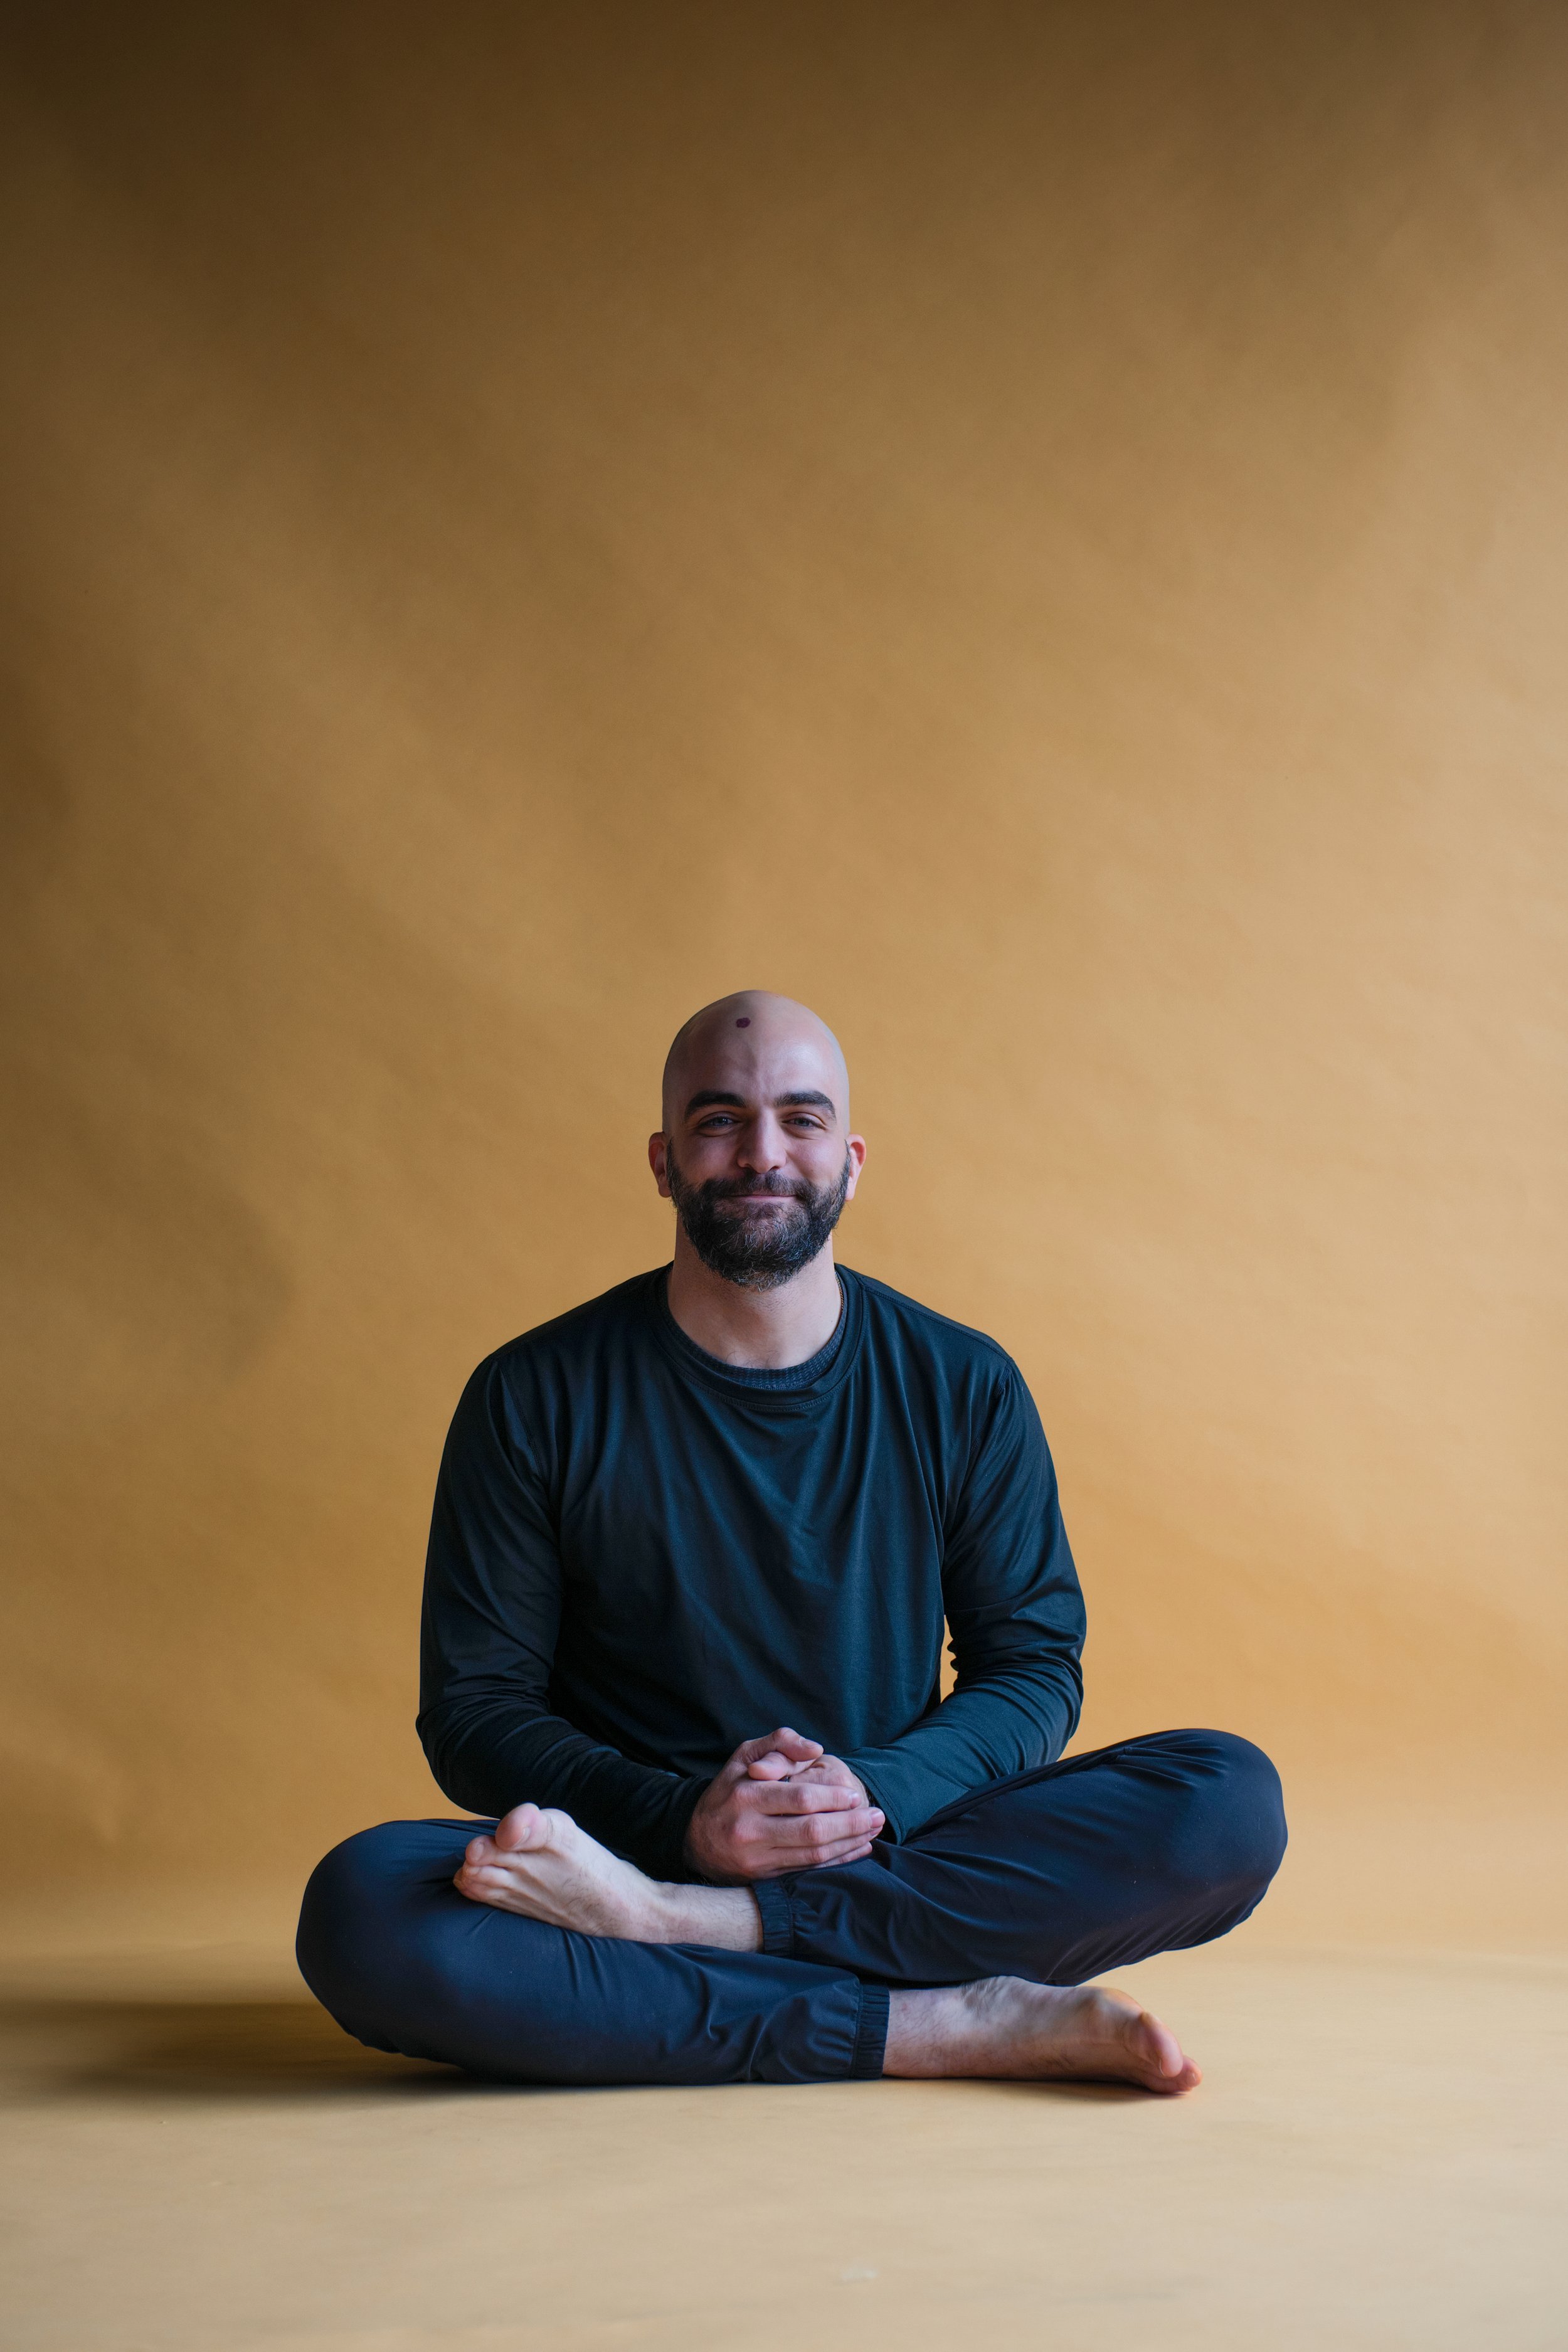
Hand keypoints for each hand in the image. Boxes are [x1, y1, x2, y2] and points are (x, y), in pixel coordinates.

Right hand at [684, 1726, 883, 1882]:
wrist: (695, 1838)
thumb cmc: (729, 1790)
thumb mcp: (745, 1755)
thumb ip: (780, 1742)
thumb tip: (816, 1748)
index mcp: (746, 1797)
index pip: (800, 1799)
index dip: (833, 1799)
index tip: (855, 1795)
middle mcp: (750, 1831)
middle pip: (811, 1832)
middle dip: (850, 1824)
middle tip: (876, 1815)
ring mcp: (757, 1860)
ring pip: (813, 1856)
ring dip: (849, 1845)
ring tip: (873, 1832)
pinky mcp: (764, 1879)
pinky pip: (808, 1871)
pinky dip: (836, 1863)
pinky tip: (857, 1851)